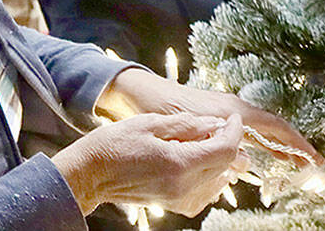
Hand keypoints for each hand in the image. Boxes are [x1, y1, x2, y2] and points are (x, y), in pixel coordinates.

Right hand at [52, 112, 247, 216]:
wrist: (90, 173)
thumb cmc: (115, 144)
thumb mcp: (152, 122)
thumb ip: (188, 124)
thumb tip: (215, 123)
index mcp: (179, 164)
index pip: (225, 150)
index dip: (234, 132)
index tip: (232, 119)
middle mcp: (183, 187)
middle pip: (224, 166)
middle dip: (226, 143)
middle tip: (215, 126)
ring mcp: (178, 199)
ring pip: (218, 181)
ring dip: (218, 160)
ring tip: (202, 142)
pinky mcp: (173, 205)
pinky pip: (204, 194)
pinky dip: (209, 177)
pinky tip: (196, 162)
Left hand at [96, 68, 322, 166]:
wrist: (145, 94)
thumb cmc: (166, 108)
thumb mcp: (193, 127)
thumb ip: (217, 140)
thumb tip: (241, 158)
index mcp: (234, 110)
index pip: (275, 126)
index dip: (296, 142)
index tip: (313, 156)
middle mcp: (236, 108)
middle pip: (273, 127)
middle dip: (293, 145)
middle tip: (311, 164)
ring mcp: (229, 110)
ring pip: (262, 129)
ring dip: (278, 145)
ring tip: (293, 162)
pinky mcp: (219, 115)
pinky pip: (248, 130)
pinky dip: (261, 142)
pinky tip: (261, 155)